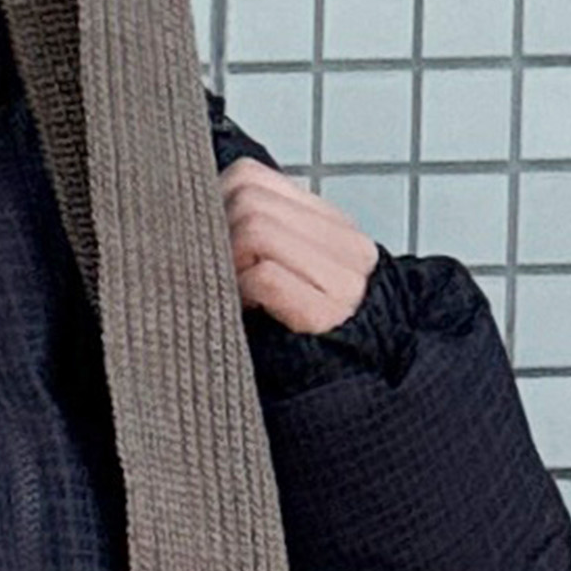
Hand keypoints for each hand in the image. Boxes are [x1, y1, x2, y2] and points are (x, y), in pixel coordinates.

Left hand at [219, 154, 382, 337]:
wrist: (363, 392)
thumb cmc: (311, 346)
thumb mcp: (298, 280)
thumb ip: (270, 245)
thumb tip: (206, 219)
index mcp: (333, 227)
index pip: (251, 178)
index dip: (215, 207)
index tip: (210, 248)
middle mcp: (343, 245)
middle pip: (247, 201)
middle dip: (217, 239)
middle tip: (217, 280)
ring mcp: (342, 279)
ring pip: (254, 230)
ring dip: (229, 266)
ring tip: (235, 298)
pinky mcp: (328, 315)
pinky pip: (265, 276)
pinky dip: (243, 292)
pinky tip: (247, 314)